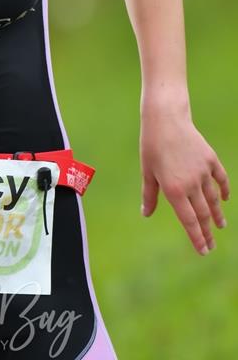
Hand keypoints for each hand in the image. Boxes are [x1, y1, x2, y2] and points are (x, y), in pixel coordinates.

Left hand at [140, 109, 229, 254]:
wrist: (165, 119)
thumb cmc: (152, 145)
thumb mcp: (147, 172)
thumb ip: (150, 195)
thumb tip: (146, 214)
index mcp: (174, 190)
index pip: (189, 221)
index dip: (197, 238)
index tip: (203, 251)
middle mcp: (191, 184)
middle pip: (203, 214)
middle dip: (208, 232)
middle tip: (211, 246)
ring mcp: (203, 172)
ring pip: (214, 199)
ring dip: (217, 215)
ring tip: (220, 226)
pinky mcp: (210, 160)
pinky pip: (221, 179)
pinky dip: (224, 190)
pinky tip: (225, 199)